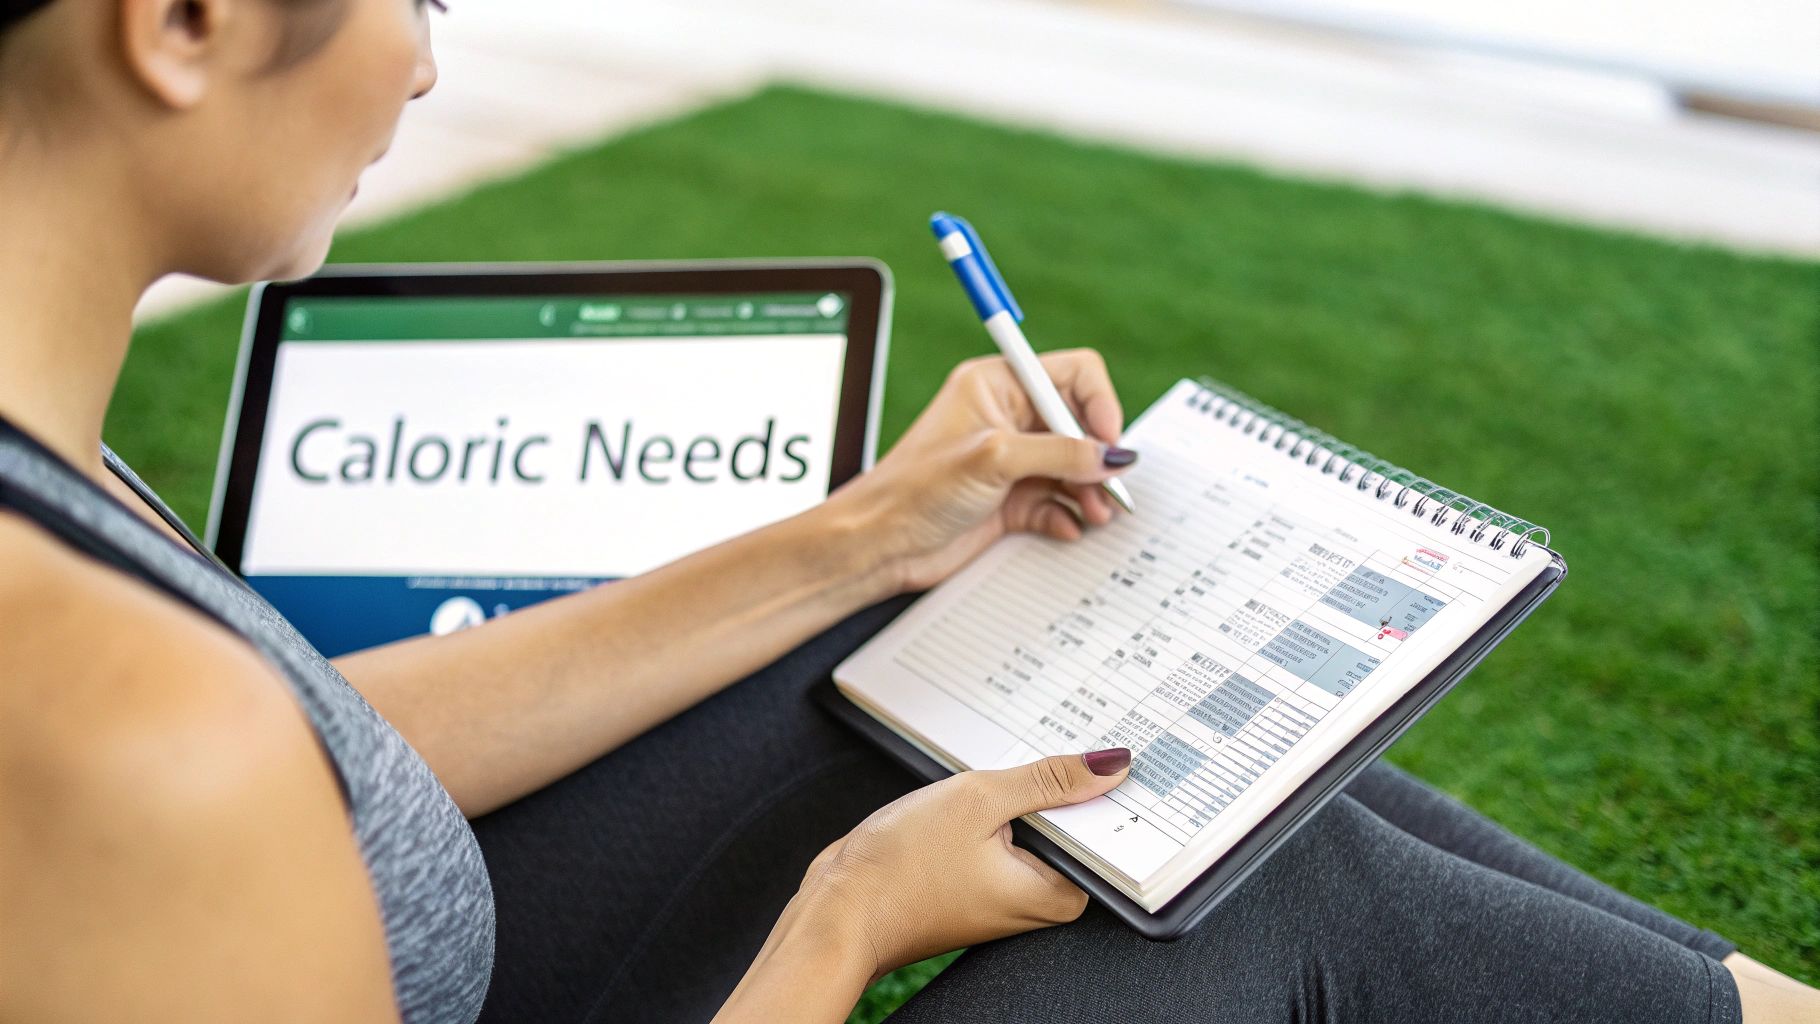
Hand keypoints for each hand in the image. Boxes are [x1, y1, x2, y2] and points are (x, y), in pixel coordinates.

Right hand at [795, 747, 1133, 982]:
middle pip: (1071, 831)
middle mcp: (1034, 903)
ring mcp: (1003, 896)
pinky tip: (973, 798)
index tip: (1106, 752)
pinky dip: (995, 813)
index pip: (1108, 838)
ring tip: (997, 779)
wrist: (837, 909)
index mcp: (1054, 894)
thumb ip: (1047, 780)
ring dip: (1022, 798)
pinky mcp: (975, 886)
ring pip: (1034, 830)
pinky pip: (1002, 839)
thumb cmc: (900, 870)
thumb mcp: (979, 802)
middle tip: (1042, 753)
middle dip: (1059, 790)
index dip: (1106, 791)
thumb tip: (1107, 765)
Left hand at [833, 349, 1135, 591]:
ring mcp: (1011, 461)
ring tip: (1095, 514)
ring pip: (1073, 468)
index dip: (1098, 404)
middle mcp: (1007, 418)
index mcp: (996, 385)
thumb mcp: (994, 459)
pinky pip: (1057, 501)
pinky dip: (1068, 514)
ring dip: (1089, 491)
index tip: (1108, 442)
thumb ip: (1060, 453)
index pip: (1072, 374)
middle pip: (1079, 424)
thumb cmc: (915, 489)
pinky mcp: (1010, 500)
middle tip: (1110, 490)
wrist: (879, 546)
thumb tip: (1113, 456)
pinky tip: (1067, 528)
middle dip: (1098, 456)